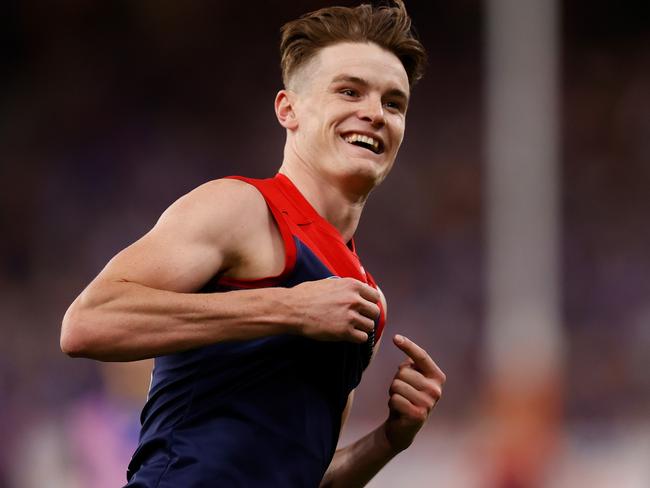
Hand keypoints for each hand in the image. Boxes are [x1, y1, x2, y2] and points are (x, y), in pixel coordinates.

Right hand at [287, 277, 379, 342]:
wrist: (293, 309)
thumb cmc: (306, 295)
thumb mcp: (329, 282)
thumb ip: (346, 287)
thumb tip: (356, 292)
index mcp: (352, 285)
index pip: (374, 296)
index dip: (369, 302)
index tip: (364, 307)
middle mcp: (354, 300)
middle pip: (375, 312)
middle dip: (368, 316)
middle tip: (358, 319)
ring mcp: (351, 316)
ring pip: (370, 326)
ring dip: (362, 328)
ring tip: (351, 327)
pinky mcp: (345, 332)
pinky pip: (363, 338)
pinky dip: (357, 338)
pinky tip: (348, 335)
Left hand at [383, 334, 445, 452]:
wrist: (403, 427)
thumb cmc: (406, 397)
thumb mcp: (410, 378)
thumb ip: (410, 364)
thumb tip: (400, 340)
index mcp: (437, 377)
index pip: (421, 356)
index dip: (408, 346)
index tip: (395, 337)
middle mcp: (436, 389)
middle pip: (403, 372)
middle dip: (396, 380)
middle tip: (402, 392)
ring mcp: (428, 403)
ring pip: (396, 385)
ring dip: (393, 393)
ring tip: (401, 401)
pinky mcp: (418, 415)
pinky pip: (394, 399)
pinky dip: (392, 404)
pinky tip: (399, 411)